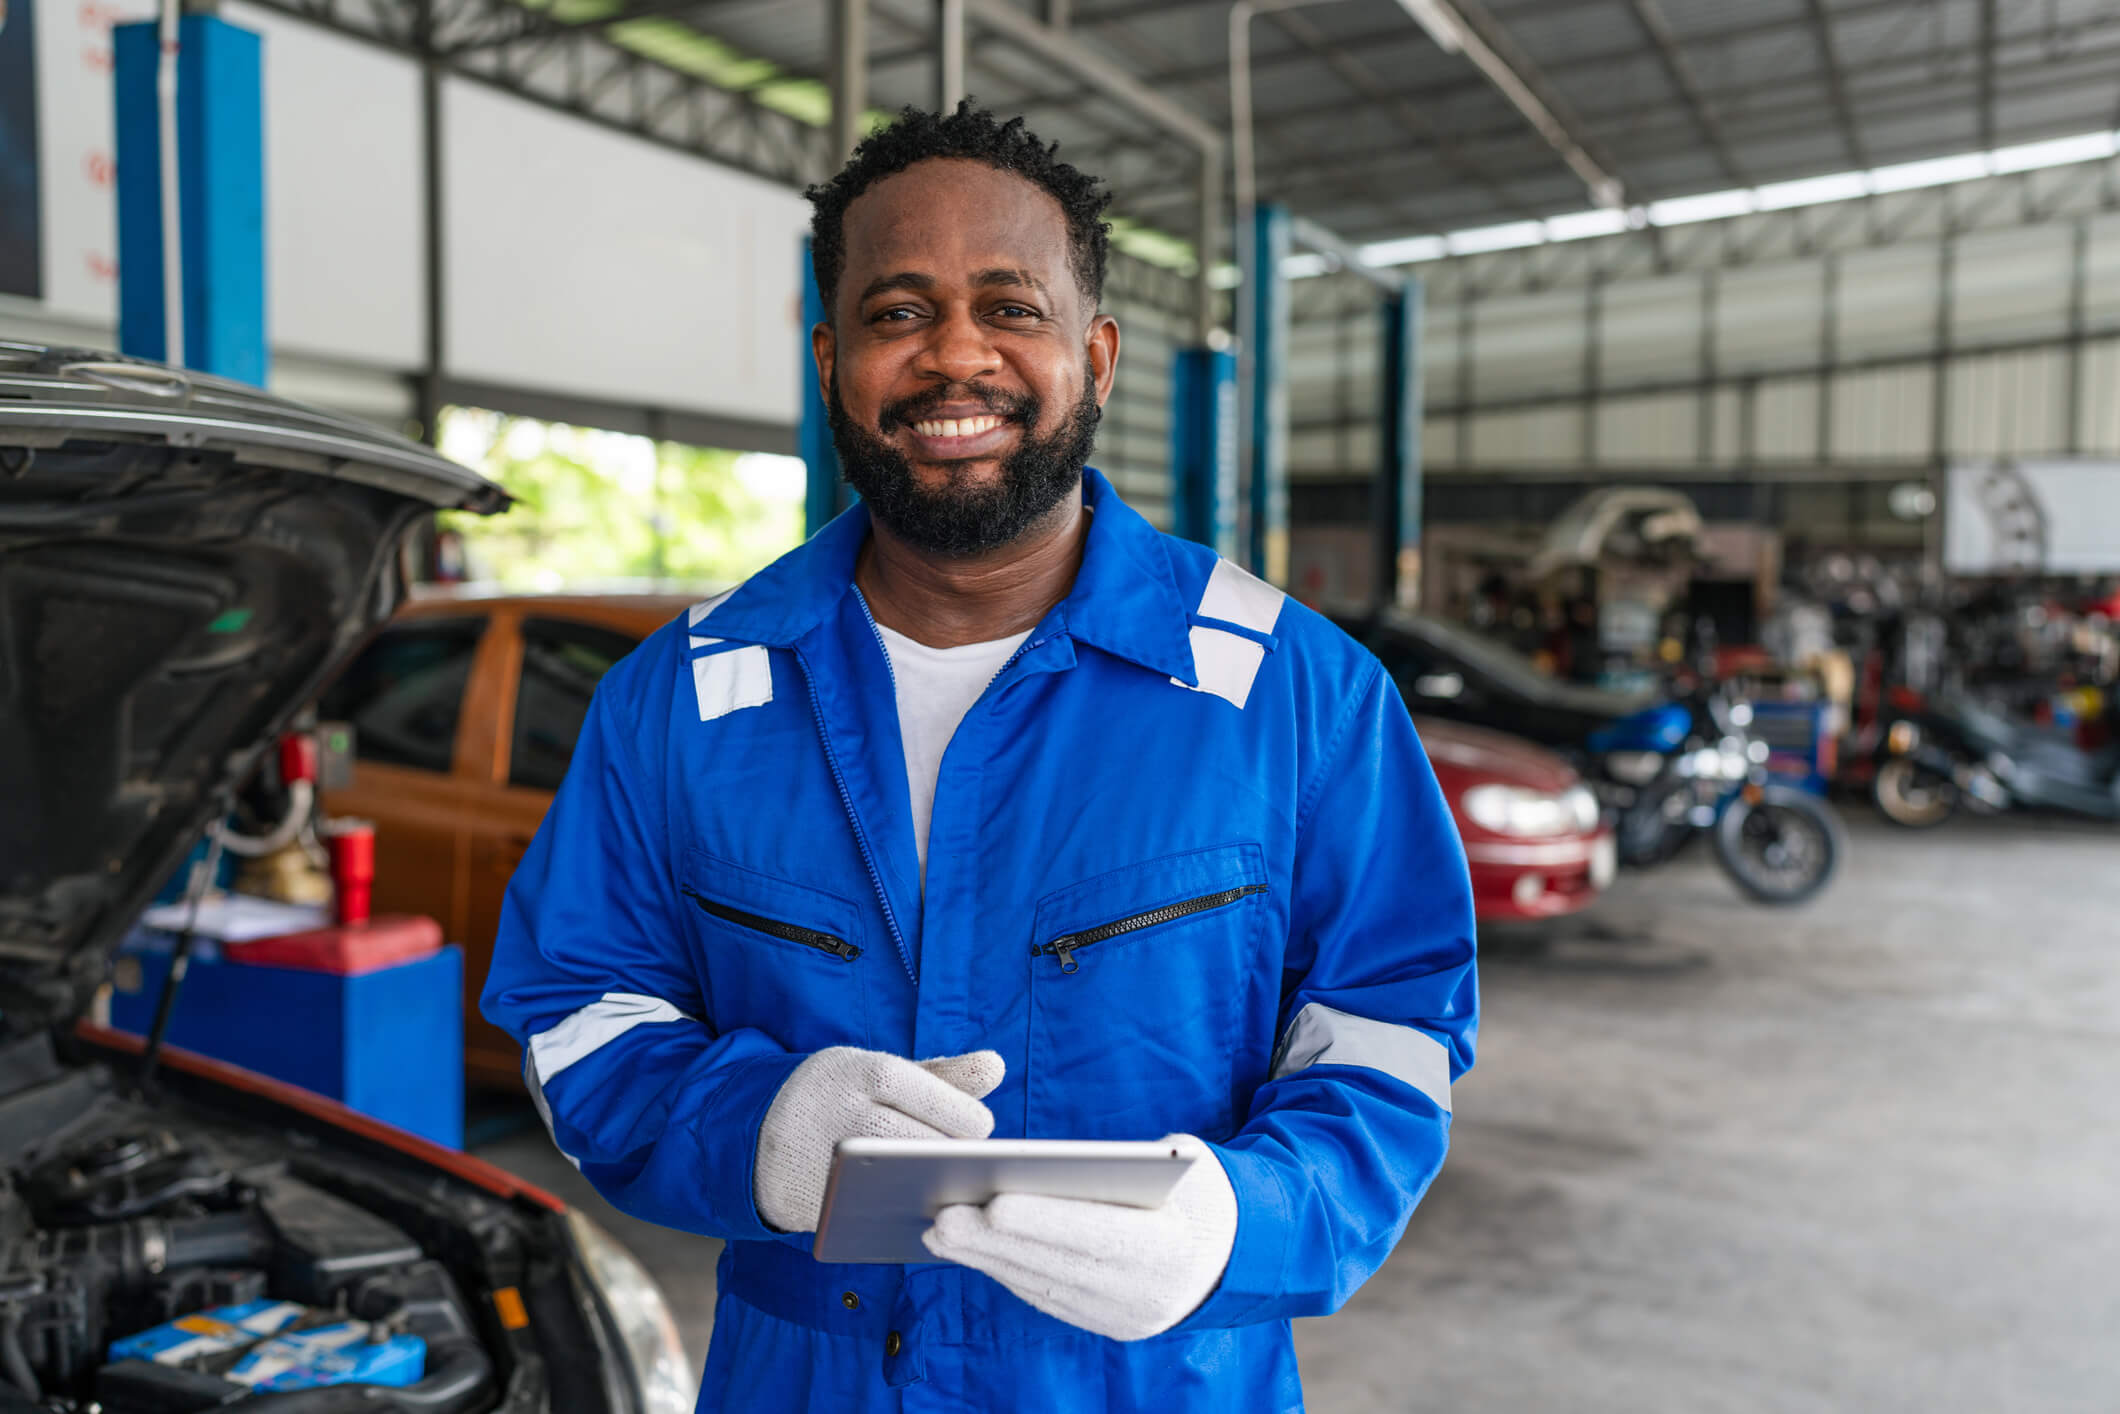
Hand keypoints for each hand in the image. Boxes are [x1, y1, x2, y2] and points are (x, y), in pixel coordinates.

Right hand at [754, 1046, 1003, 1233]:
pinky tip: (915, 1210)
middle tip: (967, 1163)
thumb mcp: (880, 1073)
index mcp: (858, 1070)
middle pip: (911, 1139)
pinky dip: (892, 1212)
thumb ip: (941, 1074)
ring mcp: (818, 1158)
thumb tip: (998, 1066)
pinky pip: (862, 1211)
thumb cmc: (839, 1097)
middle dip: (946, 1154)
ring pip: (888, 1177)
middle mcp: (836, 1110)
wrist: (754, 1131)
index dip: (961, 1114)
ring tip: (947, 1185)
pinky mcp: (809, 1200)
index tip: (979, 1129)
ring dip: (925, 1185)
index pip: (926, 1092)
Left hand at [920, 1134, 1237, 1341]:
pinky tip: (970, 1248)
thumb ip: (1129, 1169)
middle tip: (943, 1217)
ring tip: (941, 1229)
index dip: (1044, 1222)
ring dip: (986, 1260)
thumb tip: (1055, 1169)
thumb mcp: (1184, 1168)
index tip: (993, 1202)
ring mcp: (1122, 1318)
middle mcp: (1146, 1294)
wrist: (1234, 1258)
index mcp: (1173, 1249)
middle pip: (1059, 1267)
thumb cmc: (1200, 1193)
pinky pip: (1046, 1297)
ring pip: (1043, 1287)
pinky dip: (1006, 1271)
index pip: (1100, 1237)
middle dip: (995, 1243)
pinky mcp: (1102, 1325)